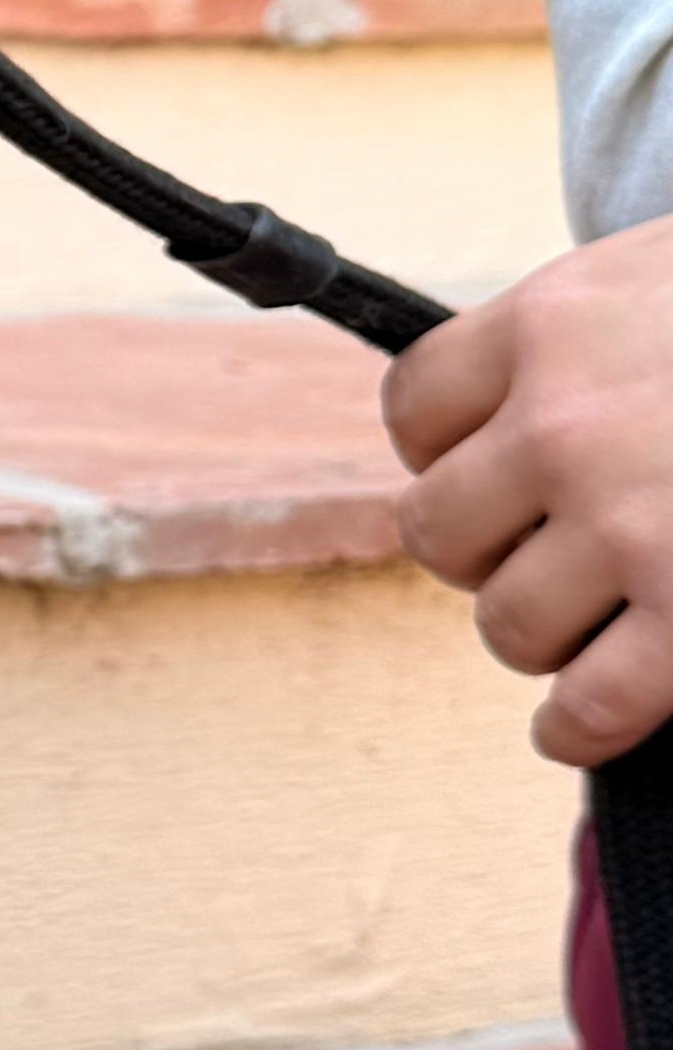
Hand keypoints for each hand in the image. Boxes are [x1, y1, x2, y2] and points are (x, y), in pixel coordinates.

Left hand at [384, 213, 672, 766]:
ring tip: (592, 620)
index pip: (417, 407)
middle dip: (486, 550)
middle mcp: (566, 424)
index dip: (444, 449)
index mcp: (554, 324)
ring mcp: (634, 524)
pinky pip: (592, 705)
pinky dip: (577, 725)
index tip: (481, 467)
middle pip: (439, 528)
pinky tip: (580, 722)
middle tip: (541, 552)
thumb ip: (599, 332)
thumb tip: (534, 409)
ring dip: (543, 632)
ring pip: (508, 623)